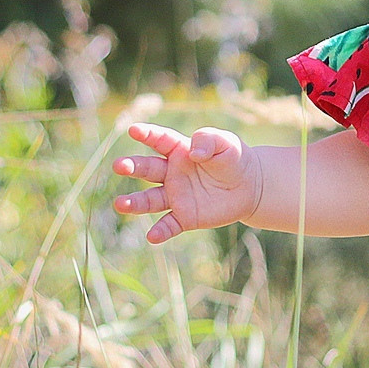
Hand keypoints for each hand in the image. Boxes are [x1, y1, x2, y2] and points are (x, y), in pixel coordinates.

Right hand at [111, 123, 257, 242]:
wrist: (249, 187)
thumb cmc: (233, 159)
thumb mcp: (226, 143)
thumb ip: (208, 141)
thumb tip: (194, 153)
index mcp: (179, 150)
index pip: (159, 140)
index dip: (147, 134)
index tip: (133, 130)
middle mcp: (171, 173)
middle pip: (147, 169)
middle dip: (132, 166)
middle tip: (119, 165)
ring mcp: (175, 196)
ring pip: (150, 199)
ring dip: (135, 202)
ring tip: (120, 204)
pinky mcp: (184, 217)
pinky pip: (169, 225)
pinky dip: (160, 231)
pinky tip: (152, 237)